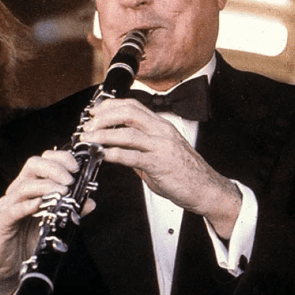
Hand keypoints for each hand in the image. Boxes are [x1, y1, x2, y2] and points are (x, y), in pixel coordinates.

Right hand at [0, 150, 92, 294]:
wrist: (7, 269)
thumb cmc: (28, 242)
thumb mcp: (54, 224)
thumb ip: (71, 211)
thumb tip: (90, 201)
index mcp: (31, 187)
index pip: (44, 161)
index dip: (61, 159)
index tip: (77, 167)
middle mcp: (18, 191)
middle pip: (33, 165)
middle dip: (55, 168)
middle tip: (70, 180)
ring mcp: (8, 205)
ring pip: (25, 185)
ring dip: (47, 186)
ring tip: (64, 193)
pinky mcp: (1, 222)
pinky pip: (14, 209)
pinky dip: (28, 205)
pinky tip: (41, 205)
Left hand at [80, 98, 241, 237]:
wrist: (206, 189)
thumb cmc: (186, 173)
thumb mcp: (161, 153)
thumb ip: (139, 149)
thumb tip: (117, 148)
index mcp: (161, 126)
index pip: (133, 106)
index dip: (111, 106)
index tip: (95, 111)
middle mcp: (161, 131)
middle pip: (128, 113)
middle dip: (104, 117)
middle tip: (88, 125)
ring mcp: (160, 146)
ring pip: (127, 132)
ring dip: (104, 135)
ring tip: (89, 139)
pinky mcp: (159, 164)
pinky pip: (131, 156)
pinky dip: (113, 154)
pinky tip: (102, 156)